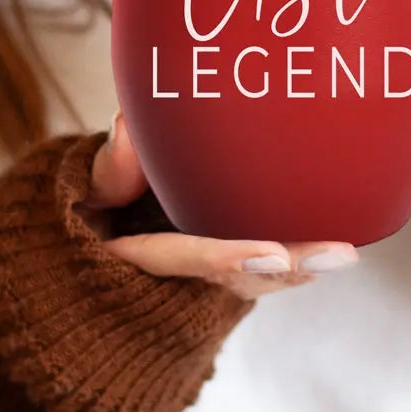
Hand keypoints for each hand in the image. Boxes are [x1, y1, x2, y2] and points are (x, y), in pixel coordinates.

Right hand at [82, 115, 359, 300]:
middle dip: (284, 271)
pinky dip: (284, 265)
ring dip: (295, 269)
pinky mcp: (206, 281)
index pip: (178, 258)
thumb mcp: (72, 196)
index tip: (270, 255)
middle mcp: (163, 287)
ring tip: (342, 252)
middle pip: (230, 283)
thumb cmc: (74, 221)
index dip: (224, 260)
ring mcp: (187, 289)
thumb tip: (129, 122)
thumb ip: (104, 168)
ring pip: (246, 284)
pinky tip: (327, 250)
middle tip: (337, 254)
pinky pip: (249, 276)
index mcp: (124, 264)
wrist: (68, 271)